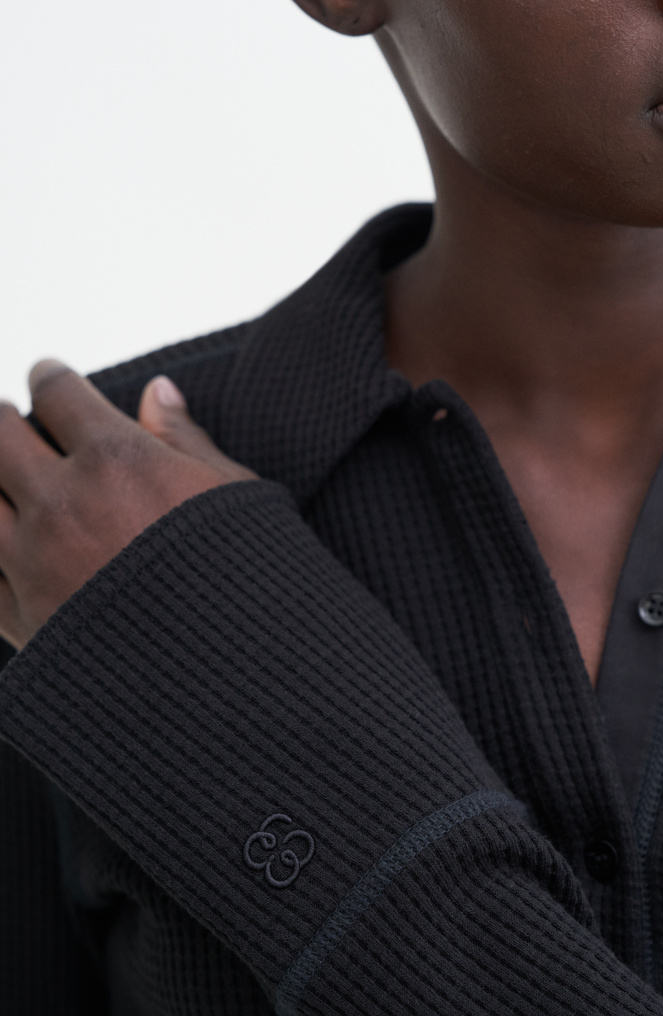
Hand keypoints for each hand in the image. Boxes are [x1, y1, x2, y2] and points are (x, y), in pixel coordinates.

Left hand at [0, 362, 257, 650]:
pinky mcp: (25, 618)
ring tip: (2, 475)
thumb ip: (184, 438)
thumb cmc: (248, 583)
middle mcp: (63, 504)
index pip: (58, 394)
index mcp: (119, 460)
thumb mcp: (233, 495)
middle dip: (3, 418)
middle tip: (13, 418)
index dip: (50, 376)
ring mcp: (34, 561)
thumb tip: (157, 390)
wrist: (239, 678)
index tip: (49, 376)